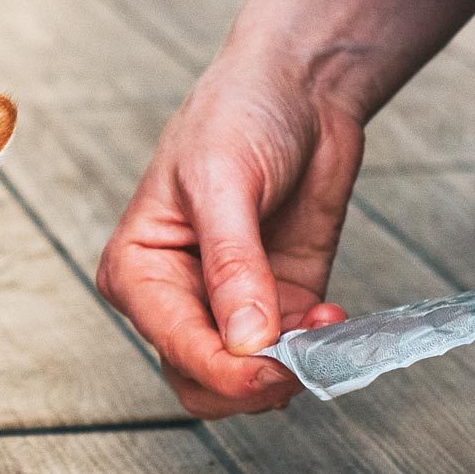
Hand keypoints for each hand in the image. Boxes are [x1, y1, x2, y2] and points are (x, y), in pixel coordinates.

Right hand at [95, 52, 357, 416]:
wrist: (300, 89)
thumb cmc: (238, 115)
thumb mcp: (224, 183)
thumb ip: (233, 265)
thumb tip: (246, 340)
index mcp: (138, 271)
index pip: (176, 347)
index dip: (225, 369)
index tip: (272, 366)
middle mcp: (177, 298)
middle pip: (203, 381)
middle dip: (253, 382)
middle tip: (300, 357)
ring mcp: (231, 307)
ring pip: (245, 383)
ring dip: (289, 372)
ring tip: (323, 329)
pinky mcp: (281, 306)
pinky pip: (292, 358)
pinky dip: (317, 354)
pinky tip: (336, 319)